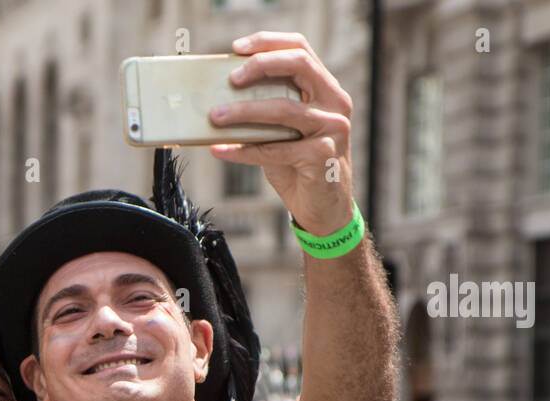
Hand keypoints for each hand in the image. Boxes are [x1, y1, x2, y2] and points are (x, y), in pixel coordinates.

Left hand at [208, 32, 353, 235]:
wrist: (323, 209)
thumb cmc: (299, 167)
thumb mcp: (285, 132)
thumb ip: (268, 111)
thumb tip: (221, 100)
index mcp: (326, 90)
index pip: (300, 49)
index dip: (268, 43)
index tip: (237, 48)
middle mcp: (334, 103)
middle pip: (298, 65)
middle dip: (260, 65)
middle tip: (230, 78)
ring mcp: (332, 128)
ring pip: (283, 108)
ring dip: (244, 111)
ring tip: (215, 117)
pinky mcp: (322, 155)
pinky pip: (275, 149)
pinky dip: (244, 150)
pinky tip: (220, 150)